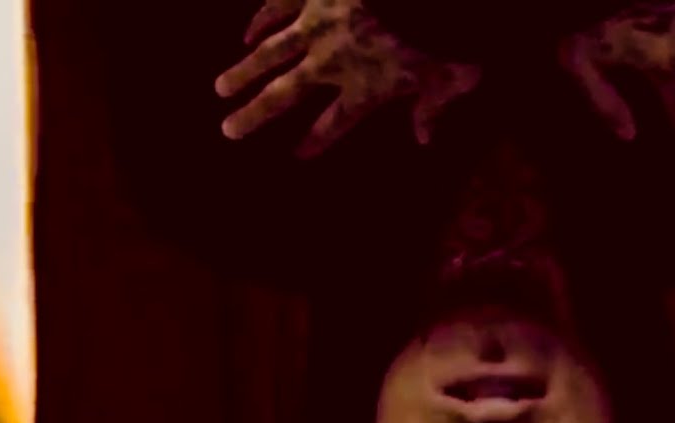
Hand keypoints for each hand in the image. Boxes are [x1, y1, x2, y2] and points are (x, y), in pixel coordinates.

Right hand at [215, 0, 482, 157]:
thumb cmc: (446, 34)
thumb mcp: (453, 77)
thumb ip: (435, 109)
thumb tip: (426, 139)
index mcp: (366, 87)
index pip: (336, 124)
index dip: (317, 140)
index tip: (296, 156)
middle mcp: (332, 61)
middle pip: (285, 94)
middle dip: (255, 114)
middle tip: (228, 130)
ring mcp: (317, 24)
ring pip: (270, 53)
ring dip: (244, 71)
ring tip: (220, 88)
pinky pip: (278, 6)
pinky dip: (260, 20)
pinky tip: (246, 33)